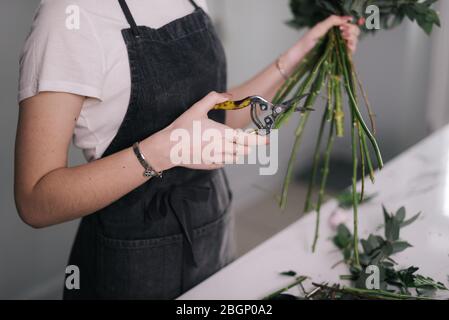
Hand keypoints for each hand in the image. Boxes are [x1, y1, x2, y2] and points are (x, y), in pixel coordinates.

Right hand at [141, 92, 267, 170]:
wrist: (168, 148)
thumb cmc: (182, 128)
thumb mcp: (197, 108)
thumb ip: (214, 98)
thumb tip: (228, 95)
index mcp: (222, 134)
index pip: (248, 139)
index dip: (260, 140)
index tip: (268, 139)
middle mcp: (222, 148)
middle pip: (245, 150)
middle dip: (249, 144)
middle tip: (248, 138)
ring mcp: (217, 158)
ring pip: (236, 157)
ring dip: (238, 151)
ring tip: (233, 144)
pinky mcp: (210, 165)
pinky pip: (225, 162)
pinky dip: (227, 157)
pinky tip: (219, 151)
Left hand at [284, 15, 360, 70]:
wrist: (301, 56)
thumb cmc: (307, 42)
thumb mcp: (320, 28)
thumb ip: (332, 20)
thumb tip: (347, 18)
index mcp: (333, 30)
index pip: (349, 25)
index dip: (349, 25)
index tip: (343, 27)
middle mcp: (338, 38)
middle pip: (354, 32)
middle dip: (352, 30)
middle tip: (343, 32)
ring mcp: (339, 48)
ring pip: (354, 41)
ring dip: (352, 38)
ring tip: (344, 38)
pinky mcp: (339, 57)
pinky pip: (351, 52)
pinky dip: (352, 47)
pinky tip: (347, 45)